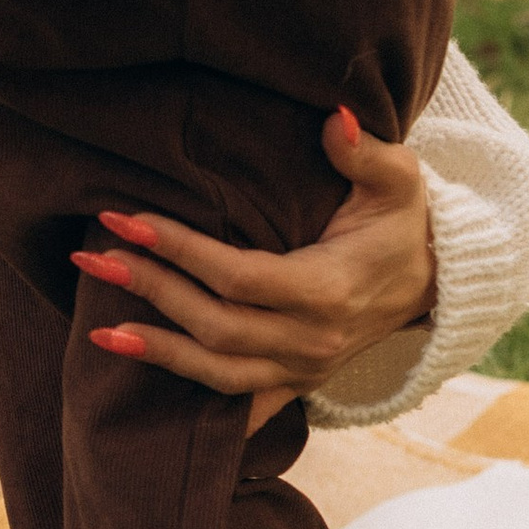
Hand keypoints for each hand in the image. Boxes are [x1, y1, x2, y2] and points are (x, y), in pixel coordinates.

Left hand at [70, 106, 437, 424]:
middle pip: (216, 326)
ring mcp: (306, 371)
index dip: (178, 250)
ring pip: (221, 376)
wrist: (435, 279)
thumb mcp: (399, 178)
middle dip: (150, 291)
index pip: (237, 276)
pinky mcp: (301, 384)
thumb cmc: (405, 221)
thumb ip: (366, 150)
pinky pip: (247, 408)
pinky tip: (152, 402)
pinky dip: (201, 409)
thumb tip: (334, 118)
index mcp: (328, 290)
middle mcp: (313, 341)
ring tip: (100, 330)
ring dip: (159, 354)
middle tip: (93, 258)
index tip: (125, 219)